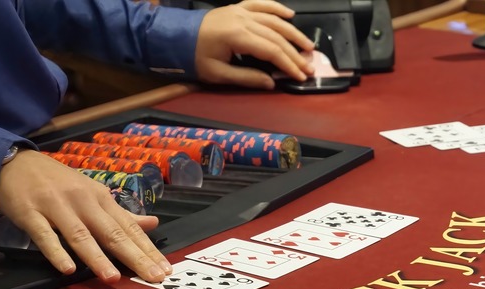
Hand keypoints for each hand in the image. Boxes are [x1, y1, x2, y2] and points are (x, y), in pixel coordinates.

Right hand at [0, 151, 171, 283]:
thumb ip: (121, 214)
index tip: (165, 268)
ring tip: (113, 277)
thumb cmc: (60, 183)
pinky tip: (68, 269)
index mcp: (101, 199)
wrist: (17, 162)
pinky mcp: (30, 213)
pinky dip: (56, 251)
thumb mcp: (94, 193)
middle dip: (134, 256)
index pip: (130, 228)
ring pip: (80, 235)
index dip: (148, 249)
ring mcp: (56, 207)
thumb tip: (153, 224)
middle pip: (112, 233)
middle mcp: (83, 202)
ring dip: (97, 257)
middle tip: (153, 276)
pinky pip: (44, 235)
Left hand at [195, 0, 315, 88]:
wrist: (174, 37)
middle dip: (295, 53)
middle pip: (276, 36)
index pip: (271, 50)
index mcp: (237, 36)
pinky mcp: (237, 7)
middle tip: (310, 66)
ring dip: (293, 33)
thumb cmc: (194, 58)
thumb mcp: (218, 74)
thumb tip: (271, 83)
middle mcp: (242, 19)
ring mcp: (240, 11)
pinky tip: (290, 14)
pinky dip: (276, 8)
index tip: (301, 76)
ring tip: (308, 46)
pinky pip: (261, 4)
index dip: (288, 64)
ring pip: (274, 20)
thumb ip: (246, 78)